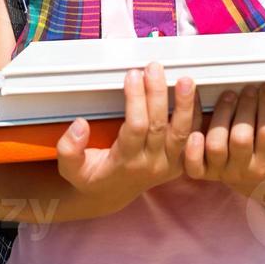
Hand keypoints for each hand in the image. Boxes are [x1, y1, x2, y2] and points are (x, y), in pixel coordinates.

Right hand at [56, 62, 200, 207]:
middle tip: (154, 68)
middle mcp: (150, 164)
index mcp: (125, 163)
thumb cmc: (91, 176)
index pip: (135, 127)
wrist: (111, 195)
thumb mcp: (71, 169)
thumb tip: (80, 125)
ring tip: (186, 80)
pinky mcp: (180, 162)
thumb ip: (68, 149)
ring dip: (185, 104)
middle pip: (159, 126)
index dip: (135, 100)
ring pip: (181, 132)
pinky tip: (193, 93)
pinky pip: (192, 137)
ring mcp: (168, 164)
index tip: (132, 75)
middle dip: (157, 94)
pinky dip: (195, 115)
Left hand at [184, 82, 264, 198]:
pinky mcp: (203, 171)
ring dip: (221, 116)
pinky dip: (192, 149)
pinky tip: (196, 129)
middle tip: (249, 88)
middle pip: (241, 138)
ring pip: (216, 145)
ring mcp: (221, 170)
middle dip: (245, 107)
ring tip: (229, 95)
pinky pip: (193, 165)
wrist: (257, 184)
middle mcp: (243, 170)